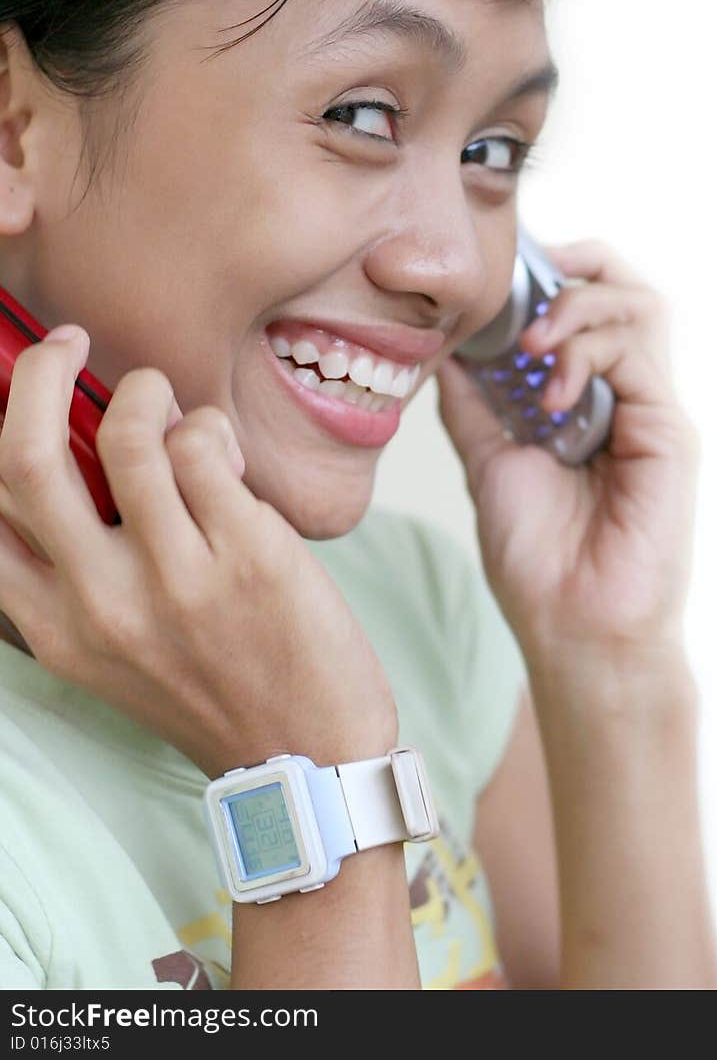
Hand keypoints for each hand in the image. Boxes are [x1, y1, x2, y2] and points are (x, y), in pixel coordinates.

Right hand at [0, 327, 396, 777]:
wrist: (308, 751)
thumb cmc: (211, 683)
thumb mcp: (112, 644)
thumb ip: (75, 565)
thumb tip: (66, 443)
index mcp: (54, 625)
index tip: (3, 382)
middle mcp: (101, 603)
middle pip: (27, 457)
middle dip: (40, 374)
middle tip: (66, 343)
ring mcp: (176, 580)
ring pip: (130, 435)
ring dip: (146, 392)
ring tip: (167, 405)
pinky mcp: (248, 555)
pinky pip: (205, 447)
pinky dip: (208, 429)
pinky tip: (225, 455)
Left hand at [435, 239, 700, 664]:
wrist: (572, 632)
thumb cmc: (538, 560)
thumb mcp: (489, 461)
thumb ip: (475, 404)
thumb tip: (444, 346)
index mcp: (591, 397)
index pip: (587, 302)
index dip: (546, 275)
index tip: (494, 274)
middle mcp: (628, 394)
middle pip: (625, 286)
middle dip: (573, 265)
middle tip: (523, 278)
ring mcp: (653, 411)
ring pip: (640, 305)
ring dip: (576, 307)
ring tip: (533, 339)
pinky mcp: (670, 434)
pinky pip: (638, 358)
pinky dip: (588, 356)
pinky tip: (550, 394)